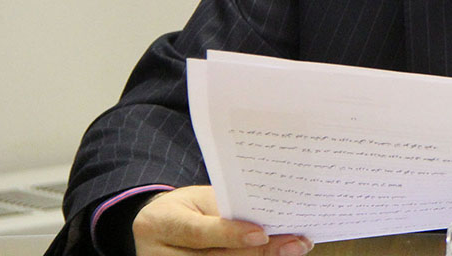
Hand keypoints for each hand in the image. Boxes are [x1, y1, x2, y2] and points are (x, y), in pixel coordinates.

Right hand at [131, 185, 312, 255]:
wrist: (157, 227)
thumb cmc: (187, 208)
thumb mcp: (199, 200)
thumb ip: (227, 210)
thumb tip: (271, 219)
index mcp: (161, 222)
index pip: (198, 232)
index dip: (231, 234)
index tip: (262, 233)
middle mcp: (159, 254)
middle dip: (259, 253)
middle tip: (295, 245)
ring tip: (292, 250)